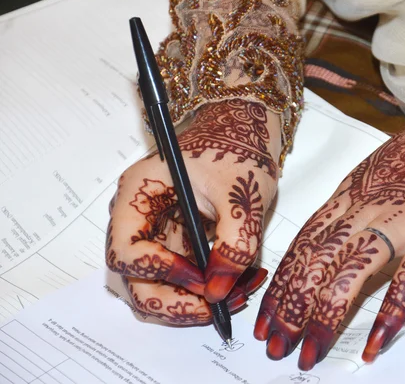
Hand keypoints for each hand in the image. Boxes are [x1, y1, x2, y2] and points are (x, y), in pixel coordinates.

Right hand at [106, 99, 279, 323]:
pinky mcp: (181, 243)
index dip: (157, 270)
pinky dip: (210, 289)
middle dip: (175, 301)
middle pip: (136, 280)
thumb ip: (234, 243)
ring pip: (160, 287)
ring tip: (239, 294)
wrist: (246, 131)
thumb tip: (218, 291)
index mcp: (138, 196)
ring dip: (195, 301)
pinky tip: (242, 283)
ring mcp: (159, 233)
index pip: (125, 250)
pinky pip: (185, 279)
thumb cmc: (236, 146)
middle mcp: (140, 219)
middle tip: (216, 307)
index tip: (199, 277)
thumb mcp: (240, 194)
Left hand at [253, 100, 404, 368]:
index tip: (264, 313)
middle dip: (290, 307)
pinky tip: (374, 346)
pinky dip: (390, 315)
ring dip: (325, 317)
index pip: (302, 244)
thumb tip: (331, 234)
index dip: (280, 282)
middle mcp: (366, 209)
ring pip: (351, 275)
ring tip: (308, 353)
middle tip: (273, 344)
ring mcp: (402, 221)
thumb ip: (353, 201)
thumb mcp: (377, 169)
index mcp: (349, 194)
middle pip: (316, 264)